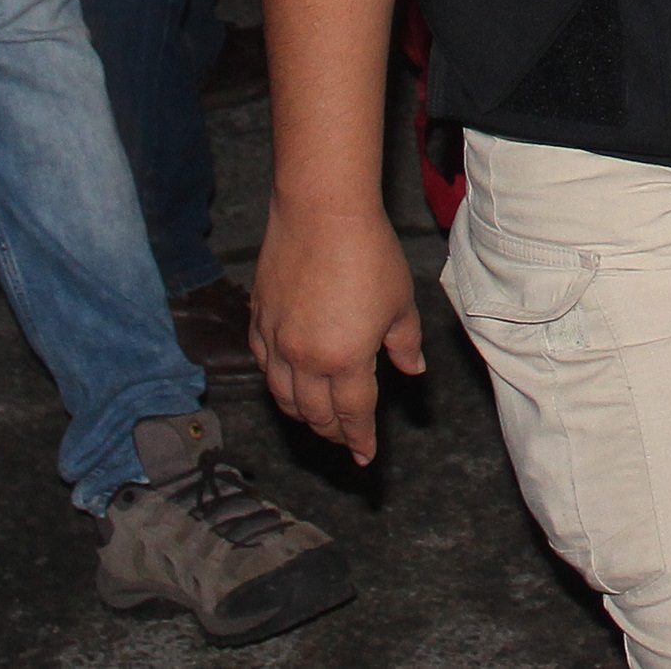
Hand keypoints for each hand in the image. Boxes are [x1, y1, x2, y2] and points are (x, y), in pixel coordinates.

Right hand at [249, 203, 426, 464]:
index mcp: (345, 360)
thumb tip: (412, 372)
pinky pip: (263, 364)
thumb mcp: (400, 302)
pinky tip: (286, 381)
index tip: (365, 458)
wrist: (321, 213)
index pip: (353, 414)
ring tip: (317, 419)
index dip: (360, 439)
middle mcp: (304, 359)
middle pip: (315, 412)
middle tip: (344, 440)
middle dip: (332, 431)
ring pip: (283, 395)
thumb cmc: (370, 255)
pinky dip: (276, 381)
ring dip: (301, 413)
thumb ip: (405, 344)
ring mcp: (276, 341)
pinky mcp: (258, 320)